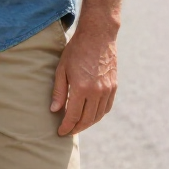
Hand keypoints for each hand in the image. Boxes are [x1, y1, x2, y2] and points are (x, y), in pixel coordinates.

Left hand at [50, 13, 118, 136]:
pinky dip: (98, 115)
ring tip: (78, 125)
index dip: (66, 126)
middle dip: (76, 128)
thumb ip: (59, 91)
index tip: (60, 132)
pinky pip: (107, 107)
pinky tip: (91, 115)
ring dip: (88, 123)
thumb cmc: (76, 50)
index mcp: (81, 88)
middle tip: (68, 131)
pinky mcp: (114, 86)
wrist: (98, 36)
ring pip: (98, 115)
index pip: (73, 116)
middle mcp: (97, 92)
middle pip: (87, 119)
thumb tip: (55, 110)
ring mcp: (107, 90)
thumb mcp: (62, 69)